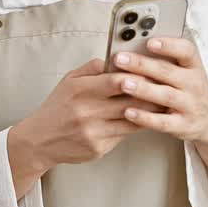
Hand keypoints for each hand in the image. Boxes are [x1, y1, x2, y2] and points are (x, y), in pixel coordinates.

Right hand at [7, 59, 165, 189]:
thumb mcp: (68, 81)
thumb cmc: (57, 108)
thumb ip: (92, 68)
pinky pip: (124, 135)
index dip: (138, 76)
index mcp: (80, 90)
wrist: (40, 140)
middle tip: (167, 88)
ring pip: (132, 120)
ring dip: (150, 112)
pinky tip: (146, 119)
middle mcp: (87, 112)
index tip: (152, 71)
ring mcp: (94, 132)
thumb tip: (115, 58)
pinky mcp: (99, 147)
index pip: (116, 80)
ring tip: (163, 103)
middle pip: (129, 102)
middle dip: (151, 95)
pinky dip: (136, 126)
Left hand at [110, 37, 207, 147]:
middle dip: (142, 64)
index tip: (150, 42)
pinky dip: (145, 118)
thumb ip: (166, 60)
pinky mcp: (182, 125)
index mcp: (193, 67)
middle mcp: (193, 84)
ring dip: (143, 89)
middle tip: (120, 59)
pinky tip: (129, 112)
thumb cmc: (191, 90)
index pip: (186, 51)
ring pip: (165, 96)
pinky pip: (163, 122)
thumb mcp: (187, 71)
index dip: (169, 45)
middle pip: (167, 72)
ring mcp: (189, 105)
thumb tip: (133, 46)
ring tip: (123, 83)